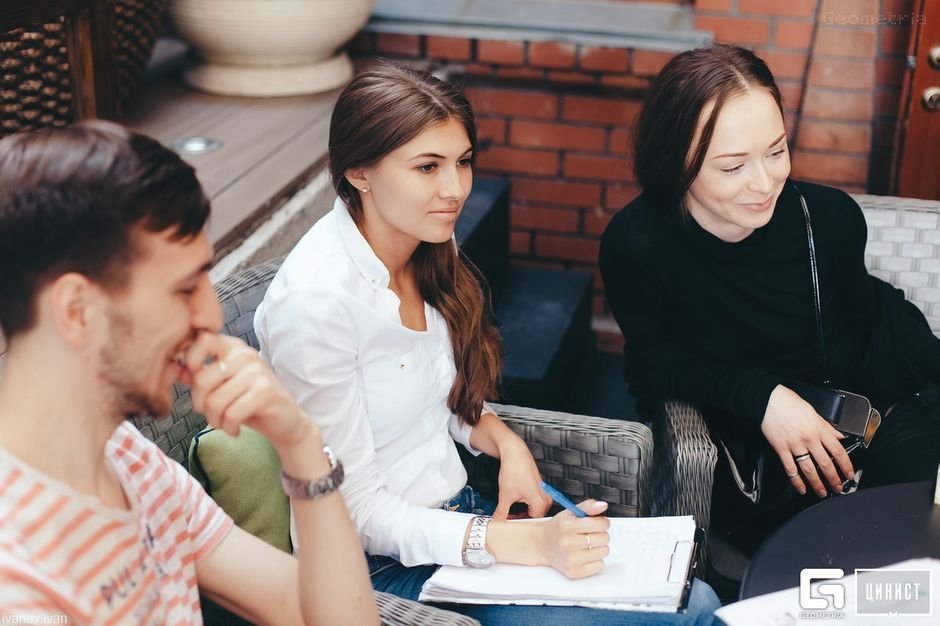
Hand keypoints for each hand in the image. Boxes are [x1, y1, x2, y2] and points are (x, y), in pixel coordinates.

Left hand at [180, 331, 314, 451]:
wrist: (285, 421)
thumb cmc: (250, 403)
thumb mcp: (222, 388)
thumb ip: (199, 376)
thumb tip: (175, 370)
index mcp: (233, 348)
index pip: (203, 340)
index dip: (190, 359)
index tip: (194, 381)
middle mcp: (245, 355)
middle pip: (201, 379)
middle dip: (200, 406)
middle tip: (211, 415)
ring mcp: (257, 371)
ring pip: (214, 401)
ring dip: (215, 421)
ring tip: (224, 423)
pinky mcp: (265, 391)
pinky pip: (231, 413)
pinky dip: (229, 427)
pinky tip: (235, 429)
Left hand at [493, 436, 552, 519]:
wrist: (514, 452)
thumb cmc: (514, 469)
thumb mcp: (505, 495)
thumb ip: (501, 513)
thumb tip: (497, 524)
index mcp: (541, 502)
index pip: (532, 524)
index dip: (518, 527)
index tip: (508, 531)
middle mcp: (546, 499)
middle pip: (533, 518)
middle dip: (519, 521)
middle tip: (506, 525)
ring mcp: (544, 494)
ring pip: (533, 512)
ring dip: (521, 515)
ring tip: (508, 517)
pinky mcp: (540, 490)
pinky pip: (533, 505)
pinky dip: (523, 509)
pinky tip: (513, 510)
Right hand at [538, 500, 609, 578]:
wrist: (542, 545)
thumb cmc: (558, 529)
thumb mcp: (570, 512)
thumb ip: (588, 507)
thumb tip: (602, 505)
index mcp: (567, 525)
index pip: (600, 524)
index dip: (603, 522)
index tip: (599, 523)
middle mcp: (567, 543)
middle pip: (604, 538)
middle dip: (601, 534)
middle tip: (591, 534)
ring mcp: (570, 559)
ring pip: (603, 552)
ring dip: (599, 548)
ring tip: (587, 544)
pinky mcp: (574, 572)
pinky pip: (599, 566)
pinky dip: (596, 561)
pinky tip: (586, 555)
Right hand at [761, 385, 854, 496]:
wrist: (767, 400)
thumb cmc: (788, 402)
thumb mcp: (813, 411)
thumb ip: (827, 426)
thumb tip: (839, 436)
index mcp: (818, 429)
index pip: (838, 451)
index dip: (846, 465)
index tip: (849, 474)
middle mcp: (809, 439)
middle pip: (826, 464)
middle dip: (834, 479)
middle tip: (838, 488)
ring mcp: (794, 445)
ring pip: (809, 469)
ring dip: (817, 484)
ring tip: (822, 492)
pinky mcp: (781, 448)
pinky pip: (790, 468)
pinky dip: (796, 481)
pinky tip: (801, 487)